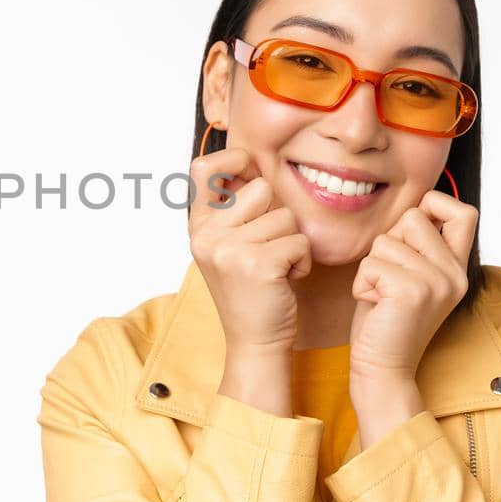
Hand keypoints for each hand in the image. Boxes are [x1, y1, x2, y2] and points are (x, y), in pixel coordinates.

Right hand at [187, 147, 310, 353]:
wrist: (255, 341)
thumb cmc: (251, 289)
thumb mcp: (230, 244)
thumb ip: (235, 207)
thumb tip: (251, 163)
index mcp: (198, 226)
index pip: (203, 167)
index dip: (233, 160)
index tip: (249, 174)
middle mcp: (206, 235)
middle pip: (262, 189)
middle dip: (277, 215)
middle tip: (268, 247)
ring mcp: (229, 249)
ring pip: (286, 216)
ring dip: (292, 241)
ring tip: (277, 265)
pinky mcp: (257, 264)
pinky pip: (299, 241)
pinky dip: (302, 261)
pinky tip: (287, 279)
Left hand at [348, 189, 479, 382]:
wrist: (383, 370)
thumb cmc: (386, 320)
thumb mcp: (409, 275)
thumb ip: (417, 245)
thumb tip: (415, 206)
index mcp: (458, 267)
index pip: (464, 212)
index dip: (434, 205)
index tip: (410, 232)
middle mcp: (455, 273)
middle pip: (413, 217)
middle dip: (388, 243)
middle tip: (389, 280)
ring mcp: (437, 281)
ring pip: (386, 240)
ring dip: (371, 266)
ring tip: (382, 296)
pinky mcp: (412, 290)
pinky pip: (371, 263)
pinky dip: (362, 283)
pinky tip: (374, 305)